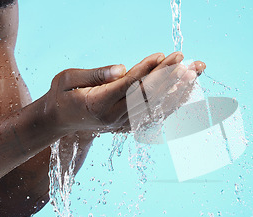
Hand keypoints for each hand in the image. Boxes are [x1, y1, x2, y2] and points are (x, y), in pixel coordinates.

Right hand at [43, 52, 204, 132]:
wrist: (59, 122)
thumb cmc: (62, 95)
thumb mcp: (67, 79)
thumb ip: (95, 74)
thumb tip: (122, 68)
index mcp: (98, 103)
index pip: (129, 85)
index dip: (147, 70)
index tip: (163, 55)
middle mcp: (114, 116)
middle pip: (147, 95)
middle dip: (169, 78)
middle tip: (186, 63)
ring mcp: (124, 123)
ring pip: (156, 105)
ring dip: (177, 89)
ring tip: (193, 73)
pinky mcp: (130, 125)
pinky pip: (156, 114)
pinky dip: (173, 102)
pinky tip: (187, 91)